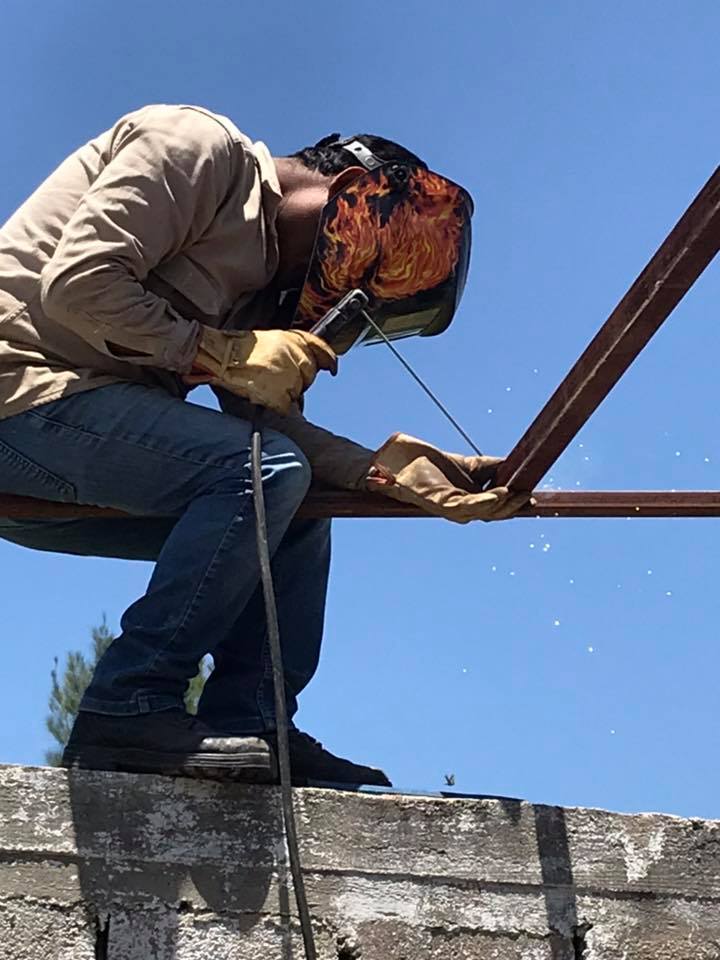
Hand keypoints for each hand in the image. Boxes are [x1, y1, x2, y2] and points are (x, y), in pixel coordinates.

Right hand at [187, 327, 337, 413]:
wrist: (217, 355)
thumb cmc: (235, 350)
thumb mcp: (267, 340)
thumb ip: (287, 349)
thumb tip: (300, 364)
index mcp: (289, 338)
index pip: (319, 347)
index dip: (328, 358)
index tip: (332, 367)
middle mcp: (292, 354)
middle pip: (310, 374)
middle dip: (299, 380)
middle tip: (278, 381)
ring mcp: (287, 374)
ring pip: (298, 391)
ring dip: (286, 393)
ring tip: (264, 386)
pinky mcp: (279, 392)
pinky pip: (286, 405)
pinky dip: (277, 406)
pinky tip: (264, 397)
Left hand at [367, 433, 532, 522]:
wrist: (396, 461)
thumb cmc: (426, 464)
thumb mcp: (466, 464)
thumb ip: (490, 466)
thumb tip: (516, 464)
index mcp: (468, 502)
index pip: (497, 510)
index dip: (516, 507)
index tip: (535, 500)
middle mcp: (460, 509)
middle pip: (494, 514)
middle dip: (513, 507)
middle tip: (530, 497)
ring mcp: (449, 508)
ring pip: (483, 512)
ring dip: (502, 504)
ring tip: (516, 493)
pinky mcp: (439, 502)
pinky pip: (467, 505)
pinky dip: (485, 500)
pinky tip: (499, 493)